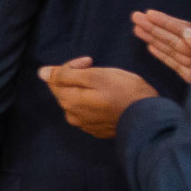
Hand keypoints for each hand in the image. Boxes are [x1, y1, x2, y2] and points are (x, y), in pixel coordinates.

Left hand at [39, 56, 157, 137]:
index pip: (54, 79)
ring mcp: (85, 125)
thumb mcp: (95, 76)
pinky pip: (89, 112)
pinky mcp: (98, 130)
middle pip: (65, 91)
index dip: (70, 66)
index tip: (89, 61)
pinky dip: (95, 102)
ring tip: (106, 84)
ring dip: (86, 90)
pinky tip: (110, 99)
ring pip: (77, 102)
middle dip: (78, 77)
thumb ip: (66, 74)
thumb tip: (42, 73)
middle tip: (98, 70)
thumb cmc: (124, 92)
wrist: (149, 118)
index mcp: (68, 101)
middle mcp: (72, 116)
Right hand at [132, 8, 190, 83]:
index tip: (150, 14)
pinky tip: (150, 47)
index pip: (184, 30)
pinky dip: (162, 56)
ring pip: (171, 49)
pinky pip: (175, 64)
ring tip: (136, 29)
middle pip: (173, 37)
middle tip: (134, 17)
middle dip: (154, 28)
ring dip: (153, 39)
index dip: (167, 22)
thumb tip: (188, 36)